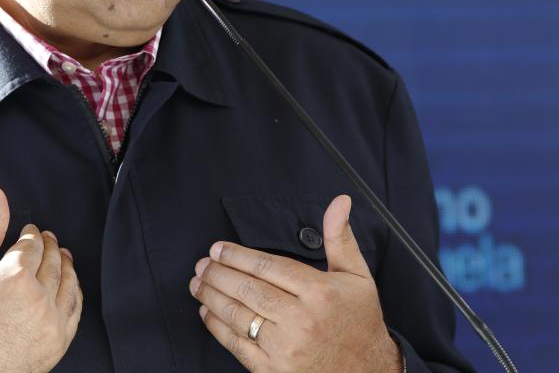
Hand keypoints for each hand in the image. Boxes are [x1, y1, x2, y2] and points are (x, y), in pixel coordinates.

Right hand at [0, 186, 82, 372]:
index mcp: (14, 276)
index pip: (33, 243)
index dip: (31, 234)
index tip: (28, 232)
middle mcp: (38, 298)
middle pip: (53, 260)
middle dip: (49, 245)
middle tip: (46, 238)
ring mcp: (51, 323)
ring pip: (68, 282)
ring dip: (66, 264)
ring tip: (61, 255)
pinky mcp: (58, 343)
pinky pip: (75, 310)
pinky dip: (75, 292)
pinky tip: (69, 285)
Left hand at [189, 195, 401, 372]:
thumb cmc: (360, 323)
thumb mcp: (357, 276)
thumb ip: (341, 238)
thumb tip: (340, 201)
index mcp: (319, 293)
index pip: (268, 266)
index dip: (237, 256)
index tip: (218, 249)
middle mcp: (301, 320)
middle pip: (248, 289)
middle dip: (219, 274)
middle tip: (202, 264)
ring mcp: (286, 348)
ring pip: (238, 316)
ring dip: (212, 297)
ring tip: (198, 284)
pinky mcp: (274, 370)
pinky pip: (237, 346)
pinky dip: (218, 328)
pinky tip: (207, 313)